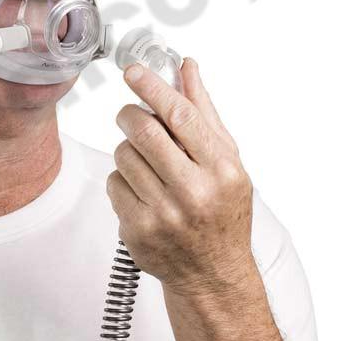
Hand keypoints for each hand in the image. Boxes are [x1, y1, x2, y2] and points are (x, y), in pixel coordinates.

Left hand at [106, 57, 256, 296]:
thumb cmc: (222, 211)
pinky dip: (122, 179)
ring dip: (127, 150)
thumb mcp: (227, 161)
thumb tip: (187, 68)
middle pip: (144, 132)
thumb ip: (204, 113)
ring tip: (145, 163)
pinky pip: (113, 183)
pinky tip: (141, 191)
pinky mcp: (138, 230)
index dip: (152, 88)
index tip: (133, 71)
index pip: (181, 117)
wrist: (212, 273)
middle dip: (130, 115)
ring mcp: (164, 214)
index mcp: (221, 169)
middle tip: (130, 115)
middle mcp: (195, 192)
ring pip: (123, 155)